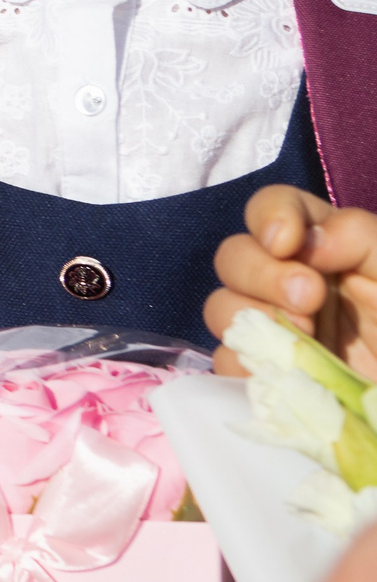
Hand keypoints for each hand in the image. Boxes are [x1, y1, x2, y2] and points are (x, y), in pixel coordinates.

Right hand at [208, 186, 376, 379]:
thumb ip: (362, 238)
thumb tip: (307, 243)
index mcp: (325, 247)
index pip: (274, 206)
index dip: (268, 215)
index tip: (286, 243)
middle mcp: (290, 281)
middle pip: (233, 255)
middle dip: (261, 274)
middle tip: (308, 299)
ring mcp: (275, 329)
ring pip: (220, 306)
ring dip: (252, 318)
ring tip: (305, 339)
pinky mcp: (267, 374)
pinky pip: (227, 362)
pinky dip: (247, 364)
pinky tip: (287, 372)